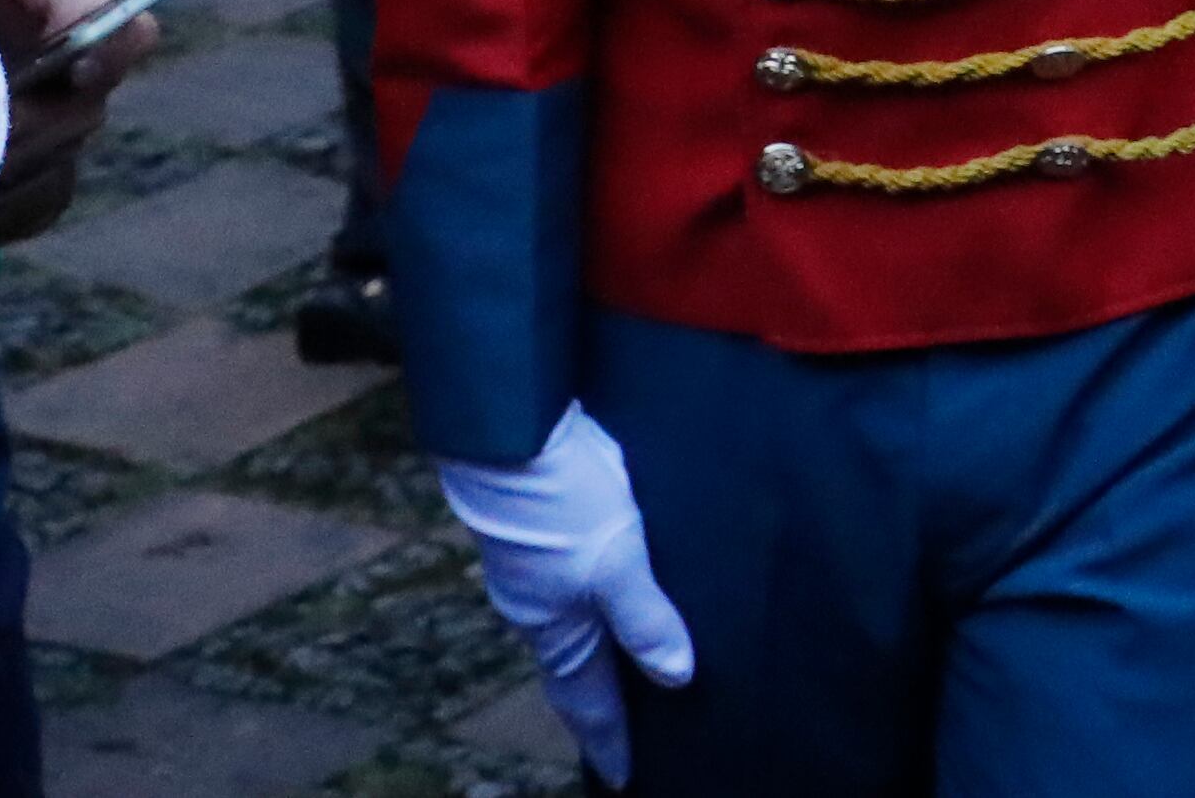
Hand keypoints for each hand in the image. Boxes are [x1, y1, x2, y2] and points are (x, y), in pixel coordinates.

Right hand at [440, 405, 697, 780]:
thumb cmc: (559, 506)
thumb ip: (645, 619)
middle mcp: (547, 606)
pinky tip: (638, 587)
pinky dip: (613, 599)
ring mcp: (548, 567)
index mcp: (556, 628)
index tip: (624, 778)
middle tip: (642, 731)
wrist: (515, 431)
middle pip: (582, 668)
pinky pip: (591, 580)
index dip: (609, 739)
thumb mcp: (614, 564)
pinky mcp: (560, 527)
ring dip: (613, 646)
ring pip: (585, 622)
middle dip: (609, 701)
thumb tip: (678, 678)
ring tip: (647, 665)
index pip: (587, 700)